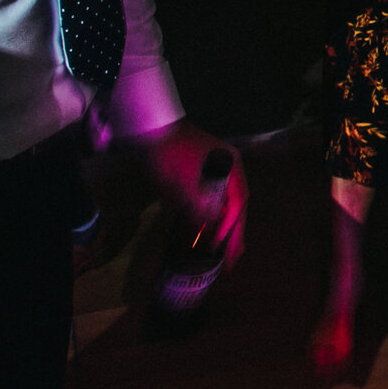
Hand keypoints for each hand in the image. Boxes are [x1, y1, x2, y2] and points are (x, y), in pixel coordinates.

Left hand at [135, 120, 246, 267]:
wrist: (150, 128)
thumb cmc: (168, 153)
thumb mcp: (180, 180)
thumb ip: (199, 203)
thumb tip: (215, 224)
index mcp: (230, 168)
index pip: (237, 204)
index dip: (232, 230)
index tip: (226, 252)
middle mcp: (229, 169)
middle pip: (236, 205)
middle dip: (235, 233)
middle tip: (234, 260)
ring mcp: (217, 169)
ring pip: (226, 203)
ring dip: (226, 227)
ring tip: (227, 251)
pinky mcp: (202, 172)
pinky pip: (213, 199)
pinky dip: (213, 216)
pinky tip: (208, 229)